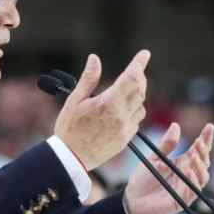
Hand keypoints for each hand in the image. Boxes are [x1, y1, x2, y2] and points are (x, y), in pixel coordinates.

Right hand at [54, 51, 148, 170]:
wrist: (71, 158)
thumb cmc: (69, 129)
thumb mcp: (74, 101)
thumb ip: (88, 79)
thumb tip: (95, 59)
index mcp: (107, 103)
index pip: (131, 78)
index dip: (139, 64)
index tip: (144, 54)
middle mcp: (120, 116)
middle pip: (140, 90)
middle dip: (139, 77)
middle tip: (134, 70)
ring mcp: (125, 129)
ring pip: (140, 105)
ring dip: (136, 95)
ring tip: (123, 92)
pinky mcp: (126, 139)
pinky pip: (136, 120)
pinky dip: (133, 111)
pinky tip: (120, 111)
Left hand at [123, 122, 213, 213]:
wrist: (133, 200)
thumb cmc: (143, 179)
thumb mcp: (153, 158)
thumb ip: (166, 144)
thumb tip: (176, 125)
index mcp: (182, 162)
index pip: (199, 149)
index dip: (206, 138)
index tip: (209, 127)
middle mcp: (188, 174)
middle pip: (204, 162)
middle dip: (204, 151)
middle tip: (199, 142)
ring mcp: (187, 187)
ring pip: (203, 176)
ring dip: (200, 165)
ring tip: (193, 156)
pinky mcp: (183, 200)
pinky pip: (193, 191)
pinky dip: (192, 180)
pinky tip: (189, 171)